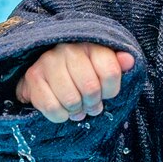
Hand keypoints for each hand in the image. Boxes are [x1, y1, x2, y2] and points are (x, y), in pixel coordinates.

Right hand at [14, 42, 135, 123]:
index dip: (111, 91)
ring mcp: (48, 62)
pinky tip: (63, 110)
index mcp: (90, 44)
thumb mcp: (102, 64)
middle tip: (90, 104)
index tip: (105, 93)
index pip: (110, 72)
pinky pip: (52, 108)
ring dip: (76, 111)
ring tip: (77, 108)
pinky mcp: (33, 77)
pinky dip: (61, 116)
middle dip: (93, 103)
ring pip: (71, 100)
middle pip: (91, 89)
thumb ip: (117, 64)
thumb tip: (129, 60)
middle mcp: (68, 49)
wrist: (46, 68)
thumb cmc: (81, 70)